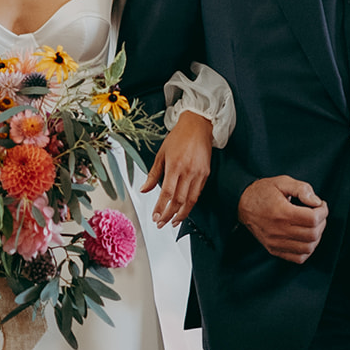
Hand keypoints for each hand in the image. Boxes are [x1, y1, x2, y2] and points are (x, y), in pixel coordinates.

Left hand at [141, 111, 212, 226]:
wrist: (198, 125)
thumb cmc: (178, 137)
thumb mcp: (161, 154)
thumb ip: (153, 174)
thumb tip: (144, 189)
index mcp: (175, 166)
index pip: (167, 193)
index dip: (161, 208)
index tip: (155, 217)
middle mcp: (188, 171)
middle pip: (179, 201)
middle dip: (169, 215)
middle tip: (161, 223)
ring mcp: (199, 174)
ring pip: (191, 200)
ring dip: (182, 214)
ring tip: (173, 222)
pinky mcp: (206, 174)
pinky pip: (198, 193)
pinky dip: (190, 204)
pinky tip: (184, 209)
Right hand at [237, 176, 327, 263]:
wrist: (241, 204)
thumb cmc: (262, 192)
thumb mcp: (282, 182)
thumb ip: (301, 189)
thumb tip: (316, 202)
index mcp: (281, 212)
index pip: (312, 219)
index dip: (323, 211)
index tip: (321, 205)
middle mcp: (278, 230)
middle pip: (313, 234)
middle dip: (322, 223)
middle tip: (318, 214)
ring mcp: (275, 242)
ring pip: (308, 248)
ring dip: (316, 237)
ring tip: (313, 225)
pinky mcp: (273, 249)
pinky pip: (298, 258)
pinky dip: (307, 250)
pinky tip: (305, 238)